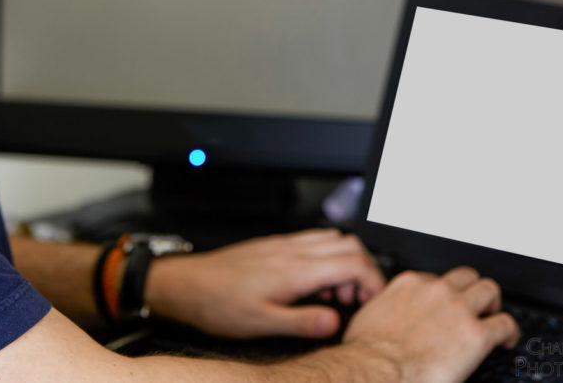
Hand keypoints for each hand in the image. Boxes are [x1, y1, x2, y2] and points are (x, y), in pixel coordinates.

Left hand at [143, 228, 384, 338]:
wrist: (188, 284)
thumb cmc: (218, 303)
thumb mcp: (262, 323)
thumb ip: (302, 322)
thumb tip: (335, 322)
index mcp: (295, 269)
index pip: (354, 262)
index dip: (373, 281)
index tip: (372, 302)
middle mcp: (292, 250)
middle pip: (350, 245)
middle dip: (364, 272)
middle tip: (354, 300)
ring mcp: (283, 245)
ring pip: (332, 239)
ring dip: (345, 263)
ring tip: (332, 294)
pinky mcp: (273, 246)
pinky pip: (311, 241)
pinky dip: (325, 258)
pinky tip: (311, 283)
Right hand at [340, 266, 519, 382]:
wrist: (377, 371)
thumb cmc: (367, 352)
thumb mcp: (369, 317)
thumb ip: (384, 308)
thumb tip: (381, 318)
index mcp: (409, 285)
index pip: (435, 278)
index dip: (442, 295)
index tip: (443, 308)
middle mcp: (436, 291)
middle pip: (467, 276)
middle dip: (472, 291)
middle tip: (474, 308)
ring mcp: (458, 309)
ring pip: (490, 290)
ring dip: (493, 305)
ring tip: (492, 320)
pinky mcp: (476, 334)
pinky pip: (505, 324)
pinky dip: (509, 332)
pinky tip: (505, 342)